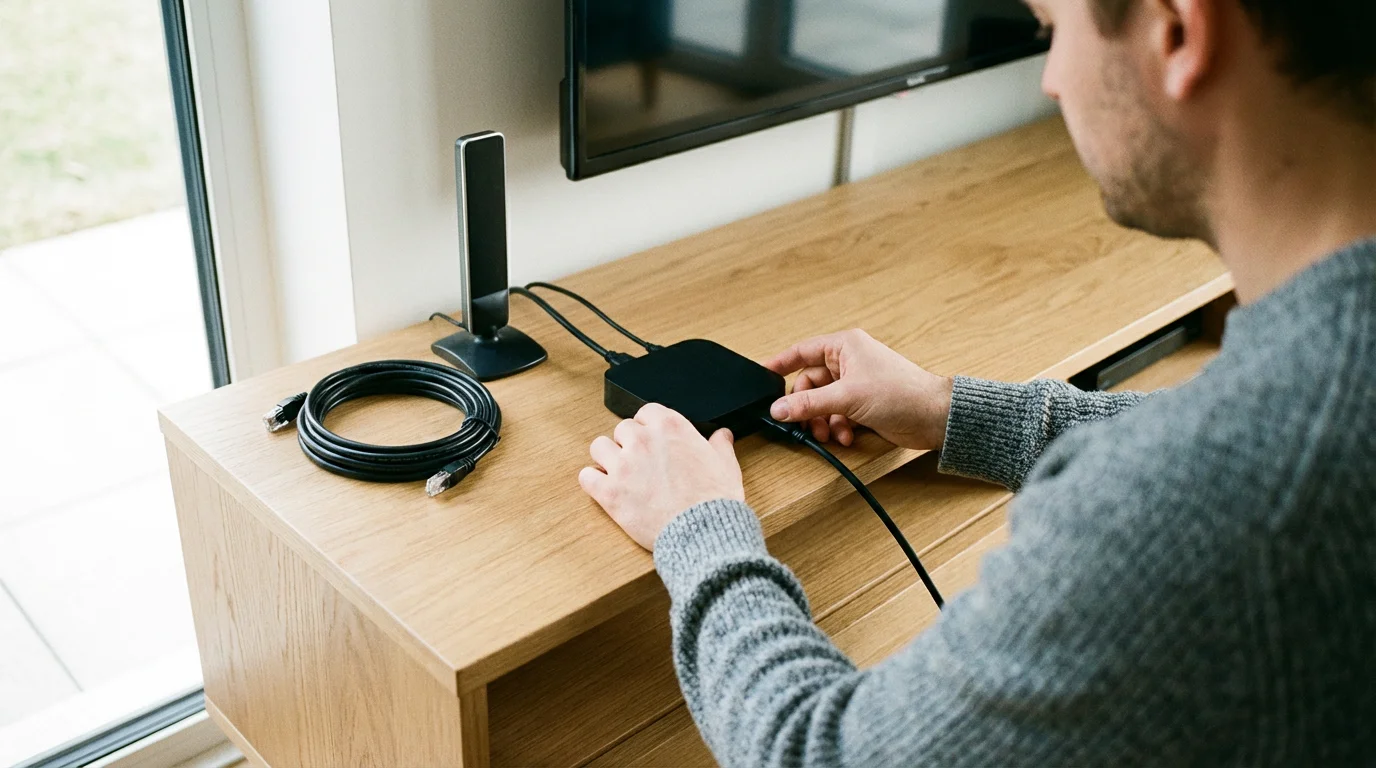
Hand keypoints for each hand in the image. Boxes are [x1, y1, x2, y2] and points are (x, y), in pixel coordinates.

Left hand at [579, 403, 744, 549]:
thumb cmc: (715, 501)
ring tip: (618, 471)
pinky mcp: (610, 492)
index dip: (649, 427)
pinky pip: (586, 476)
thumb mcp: (726, 466)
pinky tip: (603, 487)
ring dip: (607, 457)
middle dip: (629, 443)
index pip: (646, 412)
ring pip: (599, 447)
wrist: (703, 532)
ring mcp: (623, 466)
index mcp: (670, 428)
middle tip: (640, 461)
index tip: (653, 439)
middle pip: (622, 429)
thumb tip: (722, 435)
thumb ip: (720, 445)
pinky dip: (593, 481)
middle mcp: (643, 441)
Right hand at [764, 329, 953, 449]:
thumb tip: (779, 408)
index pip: (801, 351)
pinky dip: (836, 427)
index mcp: (844, 346)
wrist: (933, 417)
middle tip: (802, 423)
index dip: (780, 364)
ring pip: (822, 402)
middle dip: (807, 407)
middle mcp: (848, 362)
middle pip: (809, 384)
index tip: (761, 375)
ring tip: (828, 434)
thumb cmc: (901, 393)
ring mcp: (855, 384)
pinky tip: (844, 436)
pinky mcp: (862, 404)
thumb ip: (809, 404)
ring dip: (822, 421)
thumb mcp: (847, 397)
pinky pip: (836, 414)